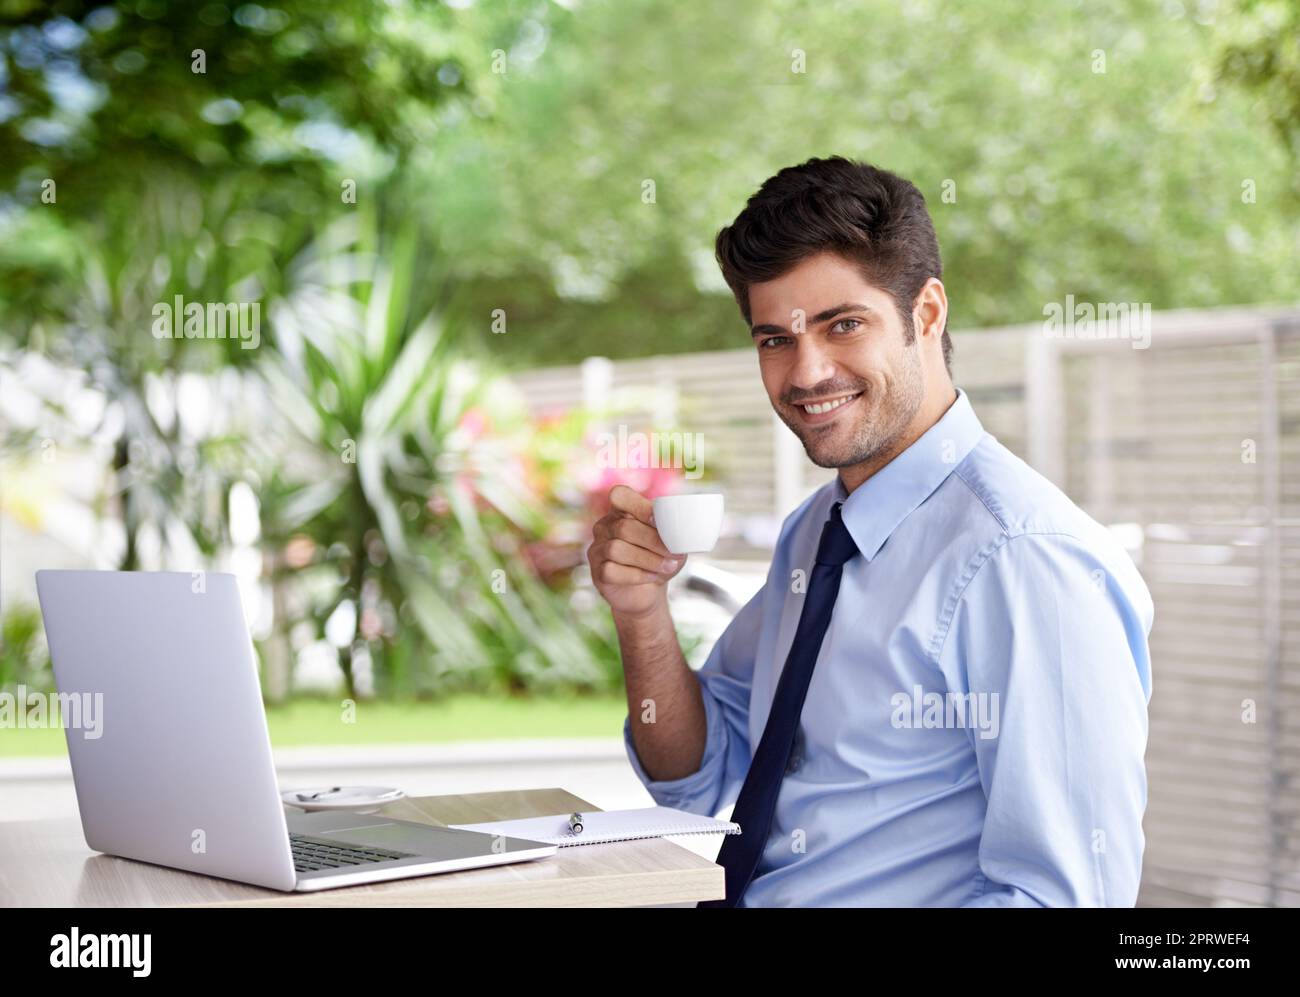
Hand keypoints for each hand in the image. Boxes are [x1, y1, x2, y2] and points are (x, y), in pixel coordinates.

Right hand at [588, 485, 685, 618]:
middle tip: (674, 554)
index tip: (658, 520)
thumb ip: (674, 531)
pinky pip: (611, 570)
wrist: (648, 593)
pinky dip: (636, 575)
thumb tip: (683, 528)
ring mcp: (598, 549)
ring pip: (617, 550)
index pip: (619, 495)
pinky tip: (652, 577)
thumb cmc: (660, 560)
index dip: (638, 506)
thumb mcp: (672, 543)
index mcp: (622, 511)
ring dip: (648, 560)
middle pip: (624, 528)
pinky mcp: (597, 572)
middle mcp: (605, 527)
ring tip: (668, 567)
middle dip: (653, 541)